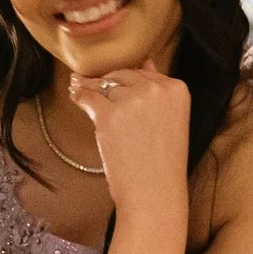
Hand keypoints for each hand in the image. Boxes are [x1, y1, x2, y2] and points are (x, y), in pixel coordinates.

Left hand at [65, 60, 192, 213]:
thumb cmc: (163, 163)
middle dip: (109, 85)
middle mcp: (156, 89)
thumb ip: (158, 90)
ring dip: (92, 90)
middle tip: (97, 91)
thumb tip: (146, 61)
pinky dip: (79, 97)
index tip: (120, 91)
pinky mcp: (109, 113)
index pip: (145, 73)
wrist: (153, 192)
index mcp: (177, 89)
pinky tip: (75, 96)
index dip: (129, 83)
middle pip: (123, 75)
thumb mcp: (171, 120)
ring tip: (80, 89)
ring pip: (104, 85)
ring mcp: (132, 99)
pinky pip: (88, 97)